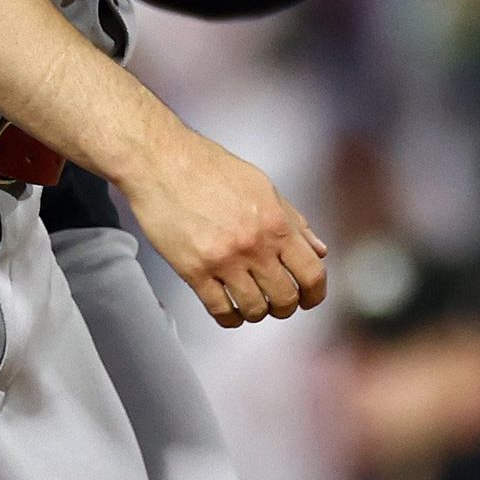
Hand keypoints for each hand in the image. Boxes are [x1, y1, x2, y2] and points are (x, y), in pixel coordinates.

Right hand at [116, 125, 328, 327]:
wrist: (162, 162)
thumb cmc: (209, 168)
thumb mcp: (262, 186)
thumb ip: (293, 220)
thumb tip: (317, 249)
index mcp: (275, 222)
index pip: (311, 273)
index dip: (315, 293)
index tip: (310, 298)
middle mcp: (253, 245)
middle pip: (285, 298)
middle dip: (286, 306)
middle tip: (279, 302)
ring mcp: (223, 261)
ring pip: (254, 309)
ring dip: (257, 312)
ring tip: (252, 303)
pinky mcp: (194, 272)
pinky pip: (220, 310)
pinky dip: (230, 317)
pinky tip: (229, 309)